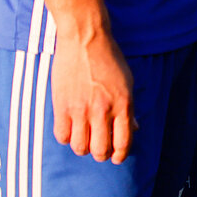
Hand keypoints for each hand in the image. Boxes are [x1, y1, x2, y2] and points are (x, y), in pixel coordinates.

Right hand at [51, 24, 135, 161]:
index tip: (116, 158)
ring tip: (84, 139)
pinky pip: (62, 136)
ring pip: (80, 147)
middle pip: (100, 150)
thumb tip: (134, 129)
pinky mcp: (62, 106)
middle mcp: (103, 110)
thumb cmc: (109, 58)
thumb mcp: (127, 82)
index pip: (123, 142)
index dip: (120, 155)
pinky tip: (71, 129)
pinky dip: (67, 137)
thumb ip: (129, 107)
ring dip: (83, 147)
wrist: (85, 39)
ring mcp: (81, 109)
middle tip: (99, 148)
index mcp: (123, 104)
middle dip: (101, 154)